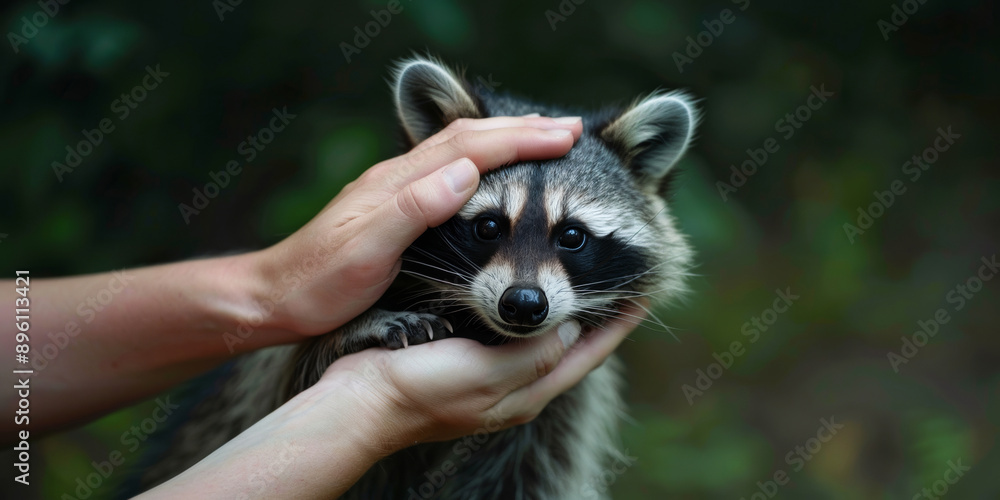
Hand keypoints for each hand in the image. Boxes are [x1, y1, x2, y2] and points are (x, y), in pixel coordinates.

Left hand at [247, 116, 583, 336]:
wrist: (274, 296)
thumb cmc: (318, 283)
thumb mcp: (365, 252)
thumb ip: (412, 210)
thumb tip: (466, 173)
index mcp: (398, 184)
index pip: (471, 148)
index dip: (521, 139)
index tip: (566, 136)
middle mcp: (398, 176)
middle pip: (469, 137)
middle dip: (522, 129)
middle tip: (571, 130)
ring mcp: (395, 188)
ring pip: (460, 148)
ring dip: (505, 138)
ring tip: (543, 138)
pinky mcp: (394, 205)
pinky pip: (448, 167)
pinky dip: (483, 158)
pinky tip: (491, 170)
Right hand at [310, 301, 647, 452]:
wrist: (363, 400)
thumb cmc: (422, 389)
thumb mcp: (488, 372)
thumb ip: (535, 352)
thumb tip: (572, 327)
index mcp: (528, 391)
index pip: (587, 354)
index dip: (616, 325)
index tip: (641, 293)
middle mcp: (516, 384)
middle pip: (570, 347)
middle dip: (594, 317)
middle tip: (613, 280)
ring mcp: (491, 373)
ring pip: (542, 338)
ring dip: (563, 312)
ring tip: (577, 278)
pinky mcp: (466, 358)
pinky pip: (510, 332)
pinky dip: (526, 310)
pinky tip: (522, 290)